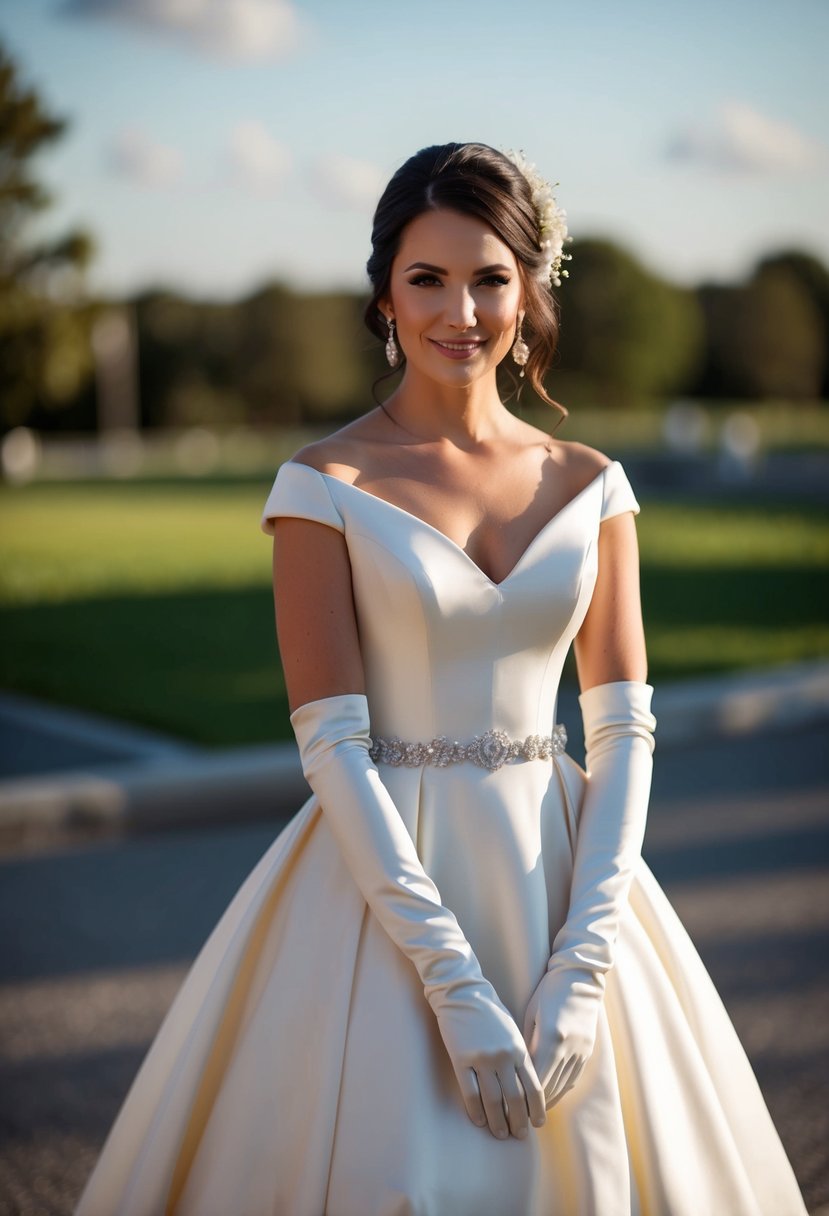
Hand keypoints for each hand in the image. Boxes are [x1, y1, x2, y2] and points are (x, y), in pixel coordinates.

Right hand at [434, 980, 546, 1139]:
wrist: (463, 993)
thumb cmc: (490, 1011)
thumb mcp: (513, 1031)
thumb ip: (520, 1055)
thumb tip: (528, 1082)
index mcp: (519, 1049)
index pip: (533, 1087)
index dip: (536, 1109)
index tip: (537, 1124)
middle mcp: (503, 1057)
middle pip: (515, 1098)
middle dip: (519, 1120)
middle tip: (519, 1135)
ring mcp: (481, 1059)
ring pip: (493, 1100)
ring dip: (498, 1121)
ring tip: (500, 1134)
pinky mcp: (461, 1059)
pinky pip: (470, 1091)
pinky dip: (475, 1110)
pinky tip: (479, 1121)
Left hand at [522, 967, 601, 1107]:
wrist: (579, 979)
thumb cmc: (548, 992)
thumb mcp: (531, 1014)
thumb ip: (525, 1043)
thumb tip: (514, 1071)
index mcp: (552, 1038)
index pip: (534, 1079)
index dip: (520, 1097)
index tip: (505, 1108)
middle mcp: (569, 1049)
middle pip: (548, 1088)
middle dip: (530, 1107)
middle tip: (513, 1119)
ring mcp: (581, 1052)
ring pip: (561, 1088)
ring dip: (544, 1103)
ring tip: (527, 1116)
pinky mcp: (588, 1052)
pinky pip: (571, 1079)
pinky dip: (558, 1091)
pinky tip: (546, 1099)